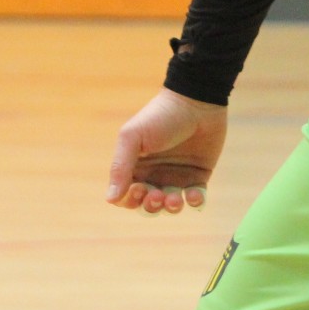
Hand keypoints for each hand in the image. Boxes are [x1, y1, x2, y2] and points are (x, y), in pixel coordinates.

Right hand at [106, 89, 227, 214]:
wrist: (197, 101)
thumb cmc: (160, 116)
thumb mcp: (133, 137)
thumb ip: (120, 167)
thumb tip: (110, 199)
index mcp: (135, 166)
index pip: (125, 196)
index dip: (129, 200)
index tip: (138, 189)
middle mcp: (154, 175)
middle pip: (147, 205)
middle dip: (151, 206)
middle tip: (158, 195)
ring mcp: (176, 176)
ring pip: (170, 206)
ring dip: (171, 208)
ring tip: (174, 199)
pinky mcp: (198, 176)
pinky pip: (195, 199)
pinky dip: (194, 202)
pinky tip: (193, 194)